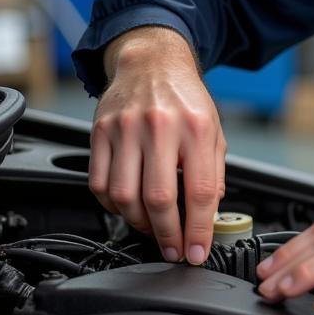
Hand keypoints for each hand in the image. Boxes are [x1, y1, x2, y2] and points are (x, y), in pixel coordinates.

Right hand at [88, 26, 225, 264]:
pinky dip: (113, 207)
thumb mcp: (214, 130)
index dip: (198, 229)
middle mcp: (160, 127)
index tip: (198, 251)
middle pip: (159, 198)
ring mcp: (126, 129)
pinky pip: (99, 183)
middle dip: (168, 235)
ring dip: (139, 224)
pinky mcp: (100, 132)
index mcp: (196, 128)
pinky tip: (128, 209)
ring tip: (153, 229)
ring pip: (124, 196)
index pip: (198, 190)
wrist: (151, 62)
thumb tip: (209, 213)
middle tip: (174, 251)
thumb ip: (213, 171)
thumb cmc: (185, 98)